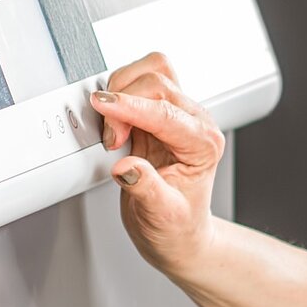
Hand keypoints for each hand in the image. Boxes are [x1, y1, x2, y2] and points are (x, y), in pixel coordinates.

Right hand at [92, 54, 225, 279]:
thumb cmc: (177, 228)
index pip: (165, 112)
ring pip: (151, 72)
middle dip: (124, 104)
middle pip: (157, 83)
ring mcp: (178, 115)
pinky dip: (121, 92)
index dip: (130, 107)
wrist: (177, 234)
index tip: (103, 106)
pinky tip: (116, 121)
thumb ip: (145, 188)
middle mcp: (195, 124)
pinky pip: (140, 82)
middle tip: (112, 141)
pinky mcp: (159, 113)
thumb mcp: (161, 216)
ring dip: (122, 91)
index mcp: (204, 144)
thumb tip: (126, 167)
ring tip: (115, 131)